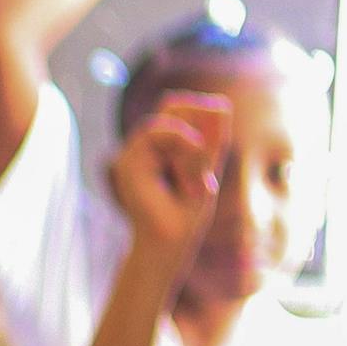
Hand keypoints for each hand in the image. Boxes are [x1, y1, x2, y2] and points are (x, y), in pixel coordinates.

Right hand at [113, 90, 231, 263]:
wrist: (171, 242)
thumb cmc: (187, 211)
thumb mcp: (206, 165)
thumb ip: (210, 137)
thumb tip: (219, 104)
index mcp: (156, 147)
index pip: (178, 106)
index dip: (201, 110)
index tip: (213, 146)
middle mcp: (140, 147)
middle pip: (172, 104)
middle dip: (198, 124)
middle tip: (206, 163)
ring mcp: (130, 154)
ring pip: (166, 118)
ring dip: (192, 145)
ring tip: (196, 181)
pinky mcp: (127, 163)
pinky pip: (158, 132)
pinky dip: (183, 149)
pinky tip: (188, 180)